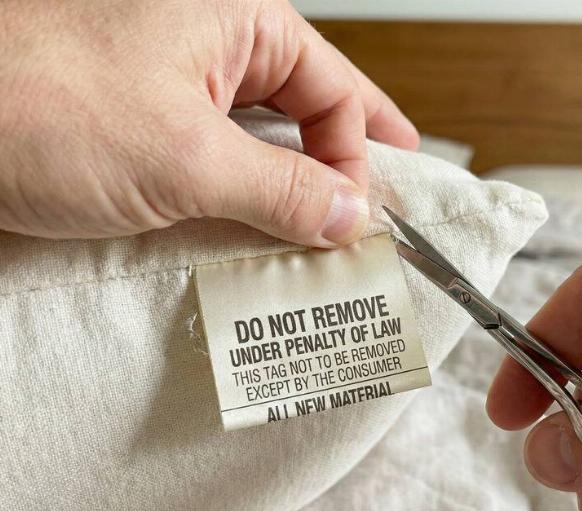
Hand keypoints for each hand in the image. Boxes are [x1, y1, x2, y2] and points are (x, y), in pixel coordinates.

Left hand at [0, 0, 417, 244]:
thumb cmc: (34, 102)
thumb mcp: (184, 158)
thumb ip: (279, 189)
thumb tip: (345, 214)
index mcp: (234, 18)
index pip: (331, 88)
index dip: (354, 157)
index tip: (356, 218)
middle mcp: (208, 43)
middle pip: (304, 109)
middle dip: (336, 165)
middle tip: (365, 216)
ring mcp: (172, 84)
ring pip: (259, 140)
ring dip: (287, 190)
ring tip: (314, 235)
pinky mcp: (143, 125)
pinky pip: (214, 161)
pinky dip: (239, 199)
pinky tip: (252, 231)